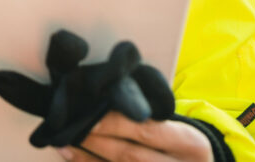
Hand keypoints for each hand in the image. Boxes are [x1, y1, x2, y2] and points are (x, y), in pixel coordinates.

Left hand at [58, 112, 211, 160]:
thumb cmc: (176, 139)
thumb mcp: (174, 124)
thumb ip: (144, 113)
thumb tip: (101, 98)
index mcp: (191, 144)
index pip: (148, 131)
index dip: (115, 123)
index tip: (89, 114)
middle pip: (131, 157)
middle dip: (96, 142)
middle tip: (69, 126)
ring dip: (86, 159)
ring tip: (63, 143)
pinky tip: (72, 157)